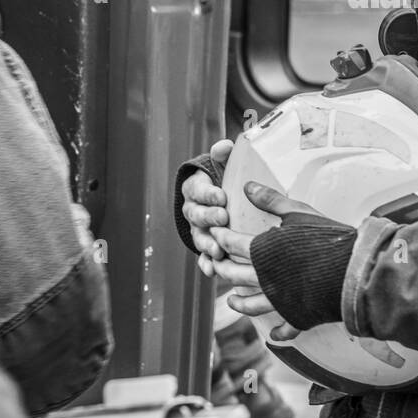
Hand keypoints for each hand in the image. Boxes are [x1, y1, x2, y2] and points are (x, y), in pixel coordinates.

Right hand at [181, 139, 233, 264]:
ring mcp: (197, 230)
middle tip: (223, 218)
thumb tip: (224, 146)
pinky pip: (202, 259)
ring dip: (207, 244)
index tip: (222, 196)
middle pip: (196, 215)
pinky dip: (206, 265)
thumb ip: (223, 155)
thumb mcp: (224, 166)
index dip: (208, 194)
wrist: (223, 201)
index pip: (197, 190)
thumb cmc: (225, 181)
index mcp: (195, 189)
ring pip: (198, 238)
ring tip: (219, 250)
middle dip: (209, 217)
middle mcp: (192, 211)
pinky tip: (212, 271)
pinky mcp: (205, 247)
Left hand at [204, 182, 317, 339]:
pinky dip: (278, 332)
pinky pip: (284, 327)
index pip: (231, 243)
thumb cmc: (327, 237)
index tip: (212, 233)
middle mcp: (265, 279)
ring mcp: (280, 301)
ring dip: (239, 303)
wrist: (353, 269)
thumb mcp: (298, 212)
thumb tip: (247, 186)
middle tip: (214, 263)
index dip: (219, 236)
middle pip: (234, 274)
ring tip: (231, 300)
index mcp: (262, 251)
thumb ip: (271, 200)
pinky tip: (272, 334)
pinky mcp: (297, 316)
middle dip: (220, 267)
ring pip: (251, 304)